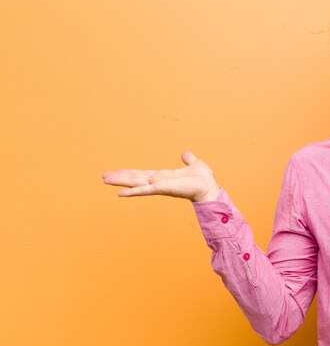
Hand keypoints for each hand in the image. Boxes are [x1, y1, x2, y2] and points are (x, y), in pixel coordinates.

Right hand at [102, 151, 219, 201]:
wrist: (209, 188)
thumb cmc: (203, 179)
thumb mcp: (194, 164)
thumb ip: (188, 159)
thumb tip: (185, 153)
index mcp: (164, 176)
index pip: (143, 174)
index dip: (130, 172)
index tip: (118, 171)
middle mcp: (158, 181)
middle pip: (135, 178)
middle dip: (120, 177)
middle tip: (104, 176)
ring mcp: (159, 185)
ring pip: (136, 182)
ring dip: (120, 181)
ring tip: (105, 180)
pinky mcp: (162, 188)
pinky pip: (144, 190)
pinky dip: (132, 192)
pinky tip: (120, 193)